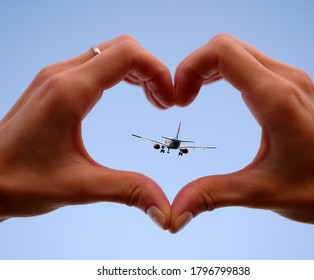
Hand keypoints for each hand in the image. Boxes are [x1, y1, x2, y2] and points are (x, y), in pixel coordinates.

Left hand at [0, 35, 173, 228]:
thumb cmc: (19, 182)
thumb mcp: (79, 187)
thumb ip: (128, 191)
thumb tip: (165, 211)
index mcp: (69, 92)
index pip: (127, 55)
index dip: (158, 71)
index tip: (170, 101)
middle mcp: (62, 75)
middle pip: (122, 48)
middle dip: (151, 70)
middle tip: (164, 103)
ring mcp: (55, 77)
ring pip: (109, 53)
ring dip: (137, 71)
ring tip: (152, 100)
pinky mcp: (53, 85)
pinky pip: (95, 64)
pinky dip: (120, 74)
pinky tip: (129, 94)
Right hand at [170, 33, 313, 232]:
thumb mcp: (260, 193)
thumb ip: (212, 195)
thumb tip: (175, 212)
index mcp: (276, 98)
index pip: (222, 52)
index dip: (190, 68)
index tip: (180, 100)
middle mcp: (286, 79)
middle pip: (226, 47)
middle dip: (195, 67)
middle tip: (182, 99)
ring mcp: (292, 80)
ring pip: (238, 52)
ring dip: (208, 68)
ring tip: (192, 95)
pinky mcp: (293, 87)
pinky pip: (251, 64)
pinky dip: (225, 72)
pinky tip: (215, 92)